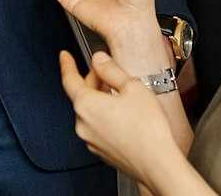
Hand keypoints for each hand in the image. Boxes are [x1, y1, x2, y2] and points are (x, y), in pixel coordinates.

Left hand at [60, 50, 181, 183]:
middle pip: (81, 95)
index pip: (69, 80)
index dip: (67, 65)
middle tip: (106, 72)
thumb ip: (111, 69)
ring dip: (99, 100)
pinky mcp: (100, 152)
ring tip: (119, 95)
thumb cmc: (147, 129)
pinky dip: (104, 117)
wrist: (157, 164)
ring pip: (89, 112)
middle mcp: (83, 124)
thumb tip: (99, 59)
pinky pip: (97, 128)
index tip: (64, 56)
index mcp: (86, 105)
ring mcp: (90, 140)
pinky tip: (122, 116)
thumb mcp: (132, 87)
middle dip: (92, 81)